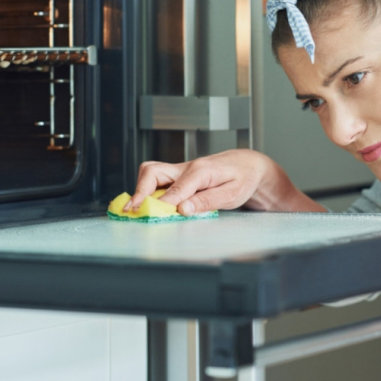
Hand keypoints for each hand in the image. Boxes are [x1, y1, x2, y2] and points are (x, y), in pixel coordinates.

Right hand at [125, 149, 325, 214]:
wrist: (248, 165)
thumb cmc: (243, 178)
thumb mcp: (232, 194)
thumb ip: (206, 201)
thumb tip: (182, 209)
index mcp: (200, 170)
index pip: (176, 187)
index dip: (164, 203)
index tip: (153, 214)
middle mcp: (185, 167)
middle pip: (152, 171)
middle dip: (139, 190)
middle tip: (132, 209)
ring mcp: (180, 170)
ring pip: (150, 172)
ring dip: (141, 189)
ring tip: (135, 208)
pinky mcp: (178, 175)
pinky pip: (157, 179)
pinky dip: (148, 190)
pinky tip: (147, 204)